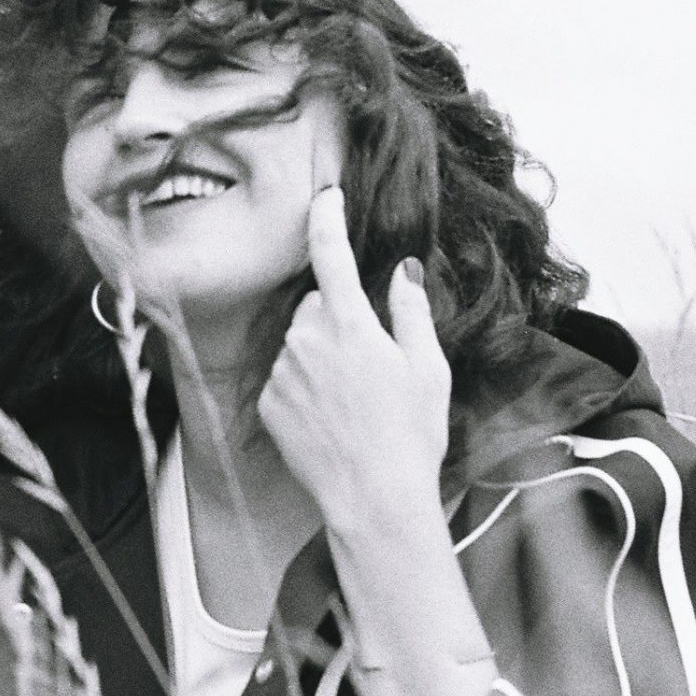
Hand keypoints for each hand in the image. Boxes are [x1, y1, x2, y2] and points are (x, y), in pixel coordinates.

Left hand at [256, 186, 453, 539]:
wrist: (373, 499)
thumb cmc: (410, 435)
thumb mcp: (427, 368)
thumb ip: (410, 311)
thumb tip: (402, 272)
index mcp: (349, 324)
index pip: (331, 253)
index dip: (327, 218)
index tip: (326, 197)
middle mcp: (306, 340)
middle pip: (317, 305)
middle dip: (339, 317)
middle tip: (372, 360)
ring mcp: (282, 372)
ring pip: (299, 341)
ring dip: (321, 354)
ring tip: (354, 400)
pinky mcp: (268, 403)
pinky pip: (285, 376)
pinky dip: (304, 385)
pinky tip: (331, 417)